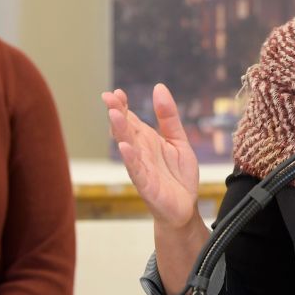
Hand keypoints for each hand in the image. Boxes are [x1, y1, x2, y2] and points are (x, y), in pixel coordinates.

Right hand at [102, 84, 199, 229]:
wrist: (185, 207)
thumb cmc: (178, 175)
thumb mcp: (179, 140)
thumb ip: (169, 117)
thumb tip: (159, 87)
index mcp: (148, 140)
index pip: (131, 120)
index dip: (123, 106)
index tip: (116, 92)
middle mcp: (141, 152)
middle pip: (126, 130)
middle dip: (118, 114)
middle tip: (108, 98)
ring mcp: (141, 168)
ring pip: (128, 147)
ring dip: (120, 132)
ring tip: (114, 115)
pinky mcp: (147, 185)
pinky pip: (136, 170)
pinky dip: (130, 159)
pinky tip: (124, 148)